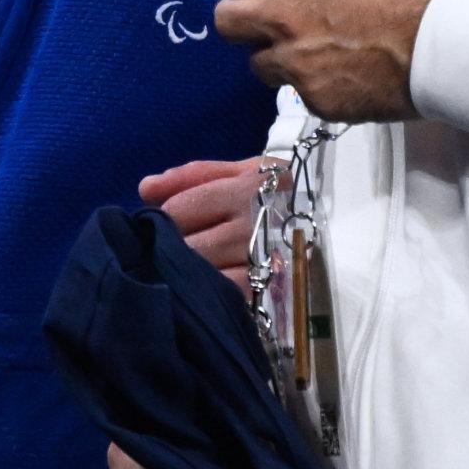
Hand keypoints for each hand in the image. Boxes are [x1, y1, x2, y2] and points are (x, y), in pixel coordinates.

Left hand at [140, 157, 274, 289]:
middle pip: (187, 247)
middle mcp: (254, 224)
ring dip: (188, 275)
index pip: (179, 210)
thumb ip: (189, 176)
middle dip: (171, 251)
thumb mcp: (236, 172)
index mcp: (244, 188)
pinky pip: (226, 296)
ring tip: (187, 270)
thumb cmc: (268, 193)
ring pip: (203, 275)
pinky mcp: (267, 290)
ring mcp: (262, 260)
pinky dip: (211, 293)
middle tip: (170, 251)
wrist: (323, 220)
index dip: (162, 219)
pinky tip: (209, 288)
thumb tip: (145, 188)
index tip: (164, 224)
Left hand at [212, 0, 460, 122]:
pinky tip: (348, 73)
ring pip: (257, 64)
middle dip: (244, 19)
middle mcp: (281, 14)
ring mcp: (296, 62)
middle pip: (225, 21)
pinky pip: (299, 92)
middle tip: (274, 19)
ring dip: (279, 56)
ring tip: (316, 51)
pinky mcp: (316, 99)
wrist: (451, 38)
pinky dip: (317, 84)